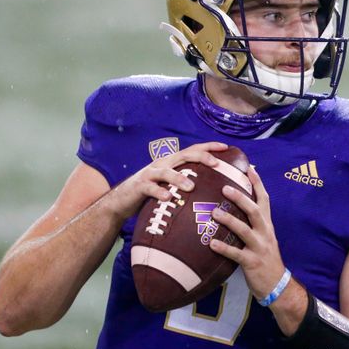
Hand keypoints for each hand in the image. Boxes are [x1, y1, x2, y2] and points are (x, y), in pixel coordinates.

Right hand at [111, 141, 228, 220]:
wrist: (122, 201)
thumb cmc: (152, 194)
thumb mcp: (171, 186)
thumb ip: (187, 183)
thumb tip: (213, 191)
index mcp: (173, 162)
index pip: (193, 150)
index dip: (209, 147)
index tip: (226, 147)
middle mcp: (163, 164)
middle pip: (184, 155)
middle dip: (201, 157)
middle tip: (216, 163)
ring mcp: (150, 174)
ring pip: (167, 171)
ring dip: (180, 178)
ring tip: (191, 187)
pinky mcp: (140, 186)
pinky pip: (150, 188)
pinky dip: (159, 192)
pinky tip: (167, 197)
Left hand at [209, 166, 286, 300]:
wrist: (278, 284)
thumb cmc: (265, 258)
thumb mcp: (263, 237)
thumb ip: (252, 223)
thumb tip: (234, 207)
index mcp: (267, 225)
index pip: (264, 199)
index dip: (257, 183)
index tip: (249, 167)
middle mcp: (265, 232)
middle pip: (254, 210)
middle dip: (241, 198)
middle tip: (224, 187)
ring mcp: (259, 247)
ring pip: (244, 230)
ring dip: (229, 220)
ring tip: (214, 213)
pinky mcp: (252, 262)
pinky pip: (237, 254)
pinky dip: (224, 248)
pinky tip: (212, 243)